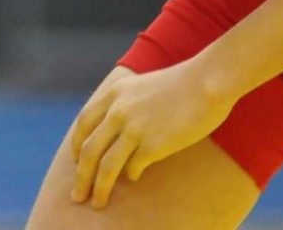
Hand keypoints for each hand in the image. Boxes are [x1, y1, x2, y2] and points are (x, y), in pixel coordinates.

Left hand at [67, 61, 236, 208]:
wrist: (207, 81)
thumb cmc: (181, 84)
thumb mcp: (141, 86)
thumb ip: (125, 103)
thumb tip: (115, 128)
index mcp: (114, 94)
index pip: (83, 123)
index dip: (76, 144)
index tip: (76, 160)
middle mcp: (118, 111)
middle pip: (88, 150)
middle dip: (81, 176)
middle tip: (77, 195)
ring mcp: (134, 128)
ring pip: (106, 166)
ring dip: (99, 187)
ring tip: (97, 201)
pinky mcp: (153, 144)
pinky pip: (134, 168)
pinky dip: (131, 176)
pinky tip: (134, 178)